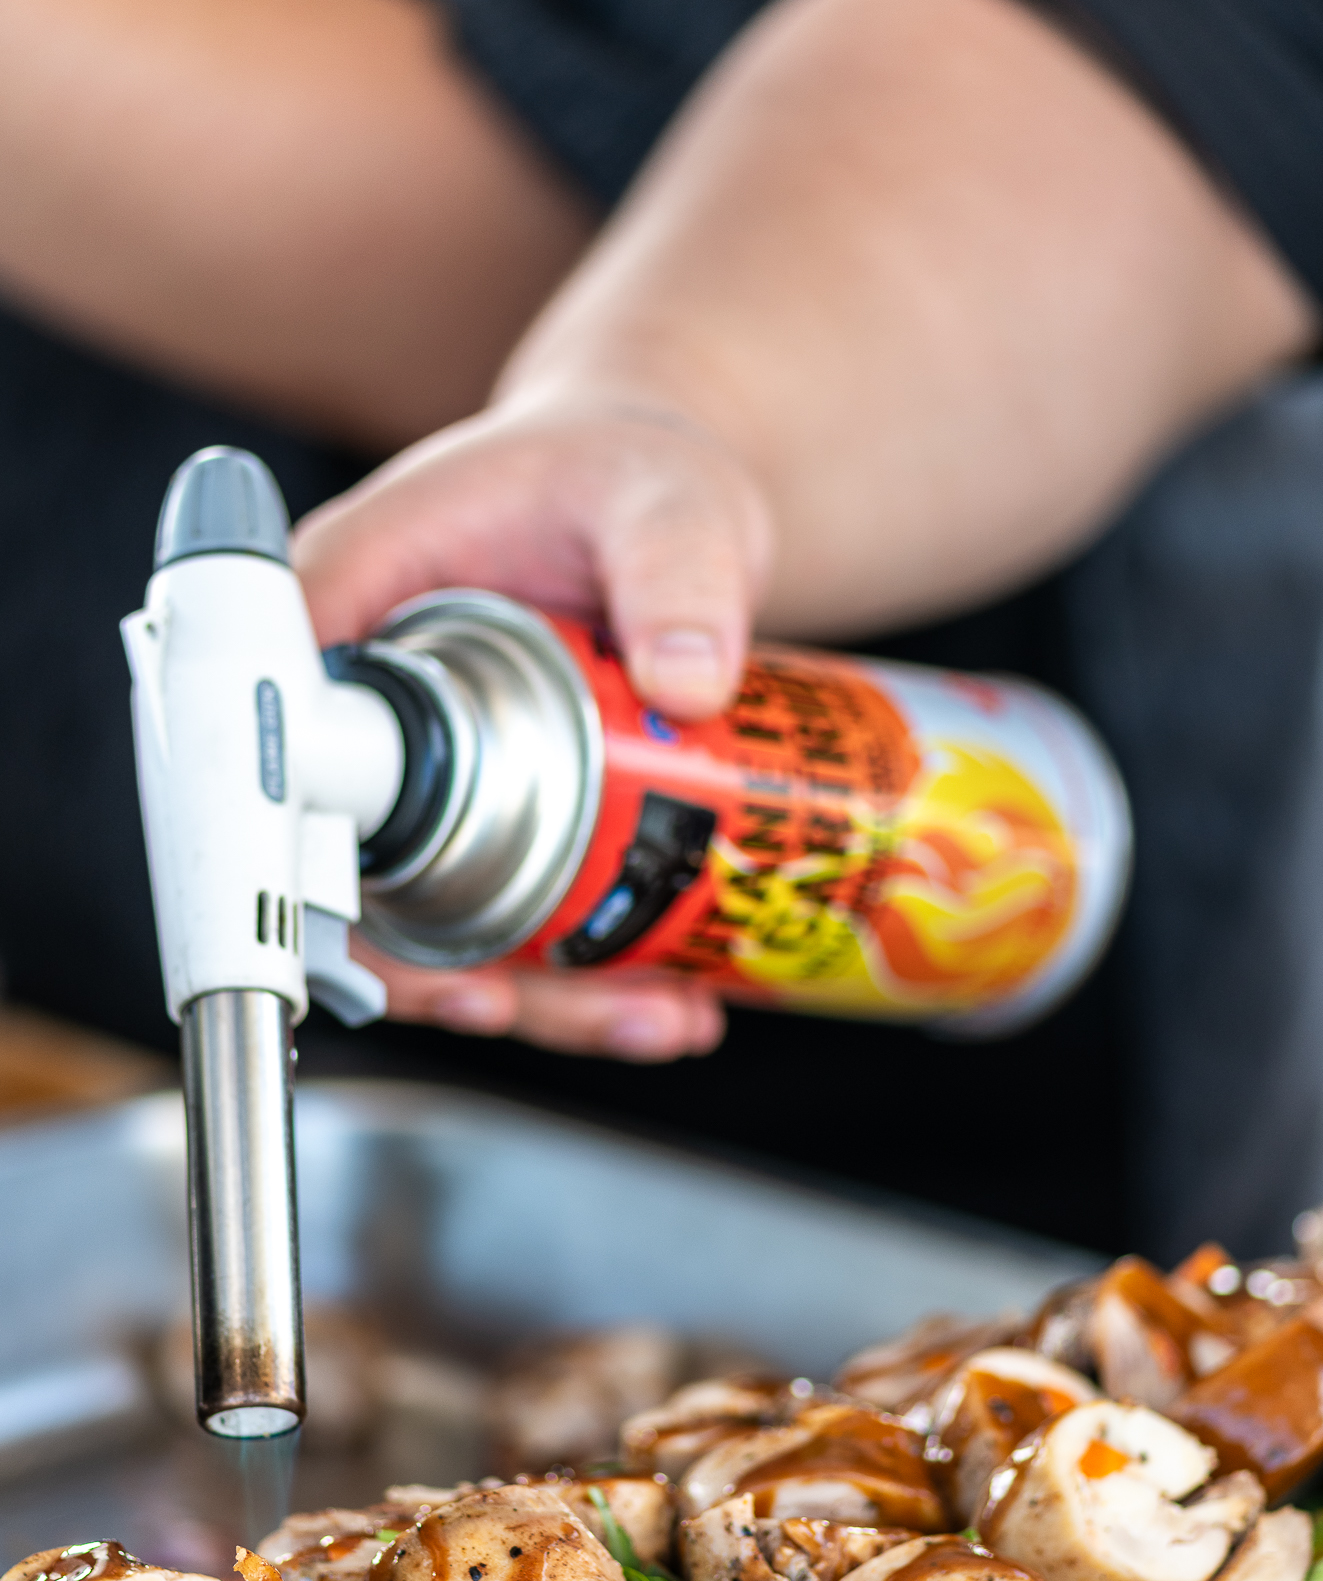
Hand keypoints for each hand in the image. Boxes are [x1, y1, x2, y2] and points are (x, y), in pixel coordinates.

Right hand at [302, 404, 765, 1058]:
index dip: (311, 868)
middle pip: (355, 872)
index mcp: (348, 597)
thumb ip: (679, 569)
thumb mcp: (669, 502)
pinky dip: (584, 975)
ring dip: (539, 997)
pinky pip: (509, 916)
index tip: (394, 944)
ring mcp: (425, 773)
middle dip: (444, 976)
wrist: (663, 502)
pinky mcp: (486, 817)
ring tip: (654, 1017)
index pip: (283, 748)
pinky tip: (671, 995)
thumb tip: (692, 678)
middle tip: (536, 1008)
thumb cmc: (630, 474)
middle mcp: (366, 702)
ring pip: (440, 921)